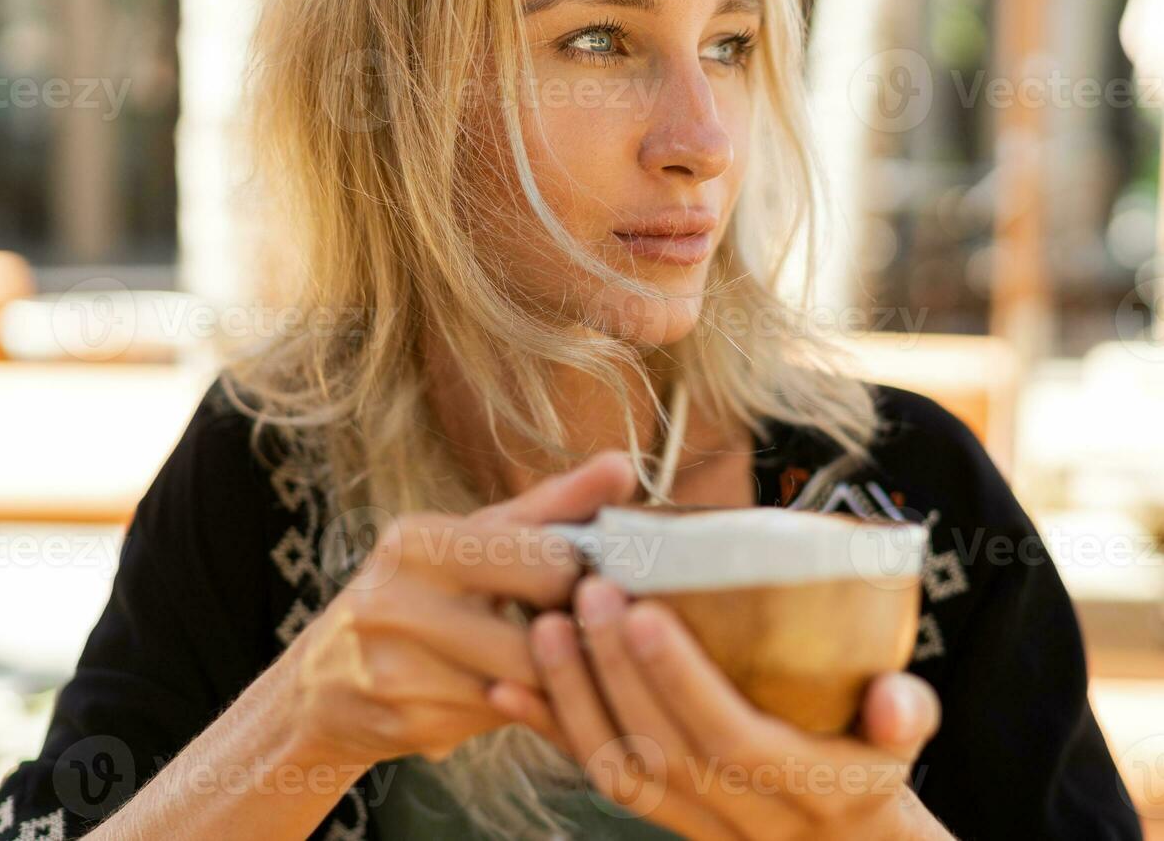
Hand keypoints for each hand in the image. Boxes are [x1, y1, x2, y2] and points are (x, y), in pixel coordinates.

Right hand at [284, 451, 638, 766]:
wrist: (325, 684)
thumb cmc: (419, 593)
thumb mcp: (473, 539)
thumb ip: (552, 506)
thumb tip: (623, 466)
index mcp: (417, 541)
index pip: (549, 561)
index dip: (583, 577)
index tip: (584, 580)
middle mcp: (396, 602)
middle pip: (543, 634)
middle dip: (569, 633)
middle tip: (569, 625)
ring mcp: (397, 670)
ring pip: (530, 685)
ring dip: (550, 677)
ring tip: (539, 657)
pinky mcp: (410, 725)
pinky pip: (506, 719)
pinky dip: (518, 708)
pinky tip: (500, 692)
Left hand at [490, 578, 949, 840]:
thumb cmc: (867, 760)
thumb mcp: (899, 740)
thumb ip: (903, 713)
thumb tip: (896, 696)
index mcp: (805, 787)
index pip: (730, 736)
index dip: (681, 680)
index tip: (643, 611)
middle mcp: (740, 816)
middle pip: (660, 747)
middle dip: (614, 670)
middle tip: (586, 591)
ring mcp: (691, 820)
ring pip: (617, 769)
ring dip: (571, 698)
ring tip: (543, 625)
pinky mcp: (656, 812)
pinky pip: (594, 778)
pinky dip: (548, 733)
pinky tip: (507, 688)